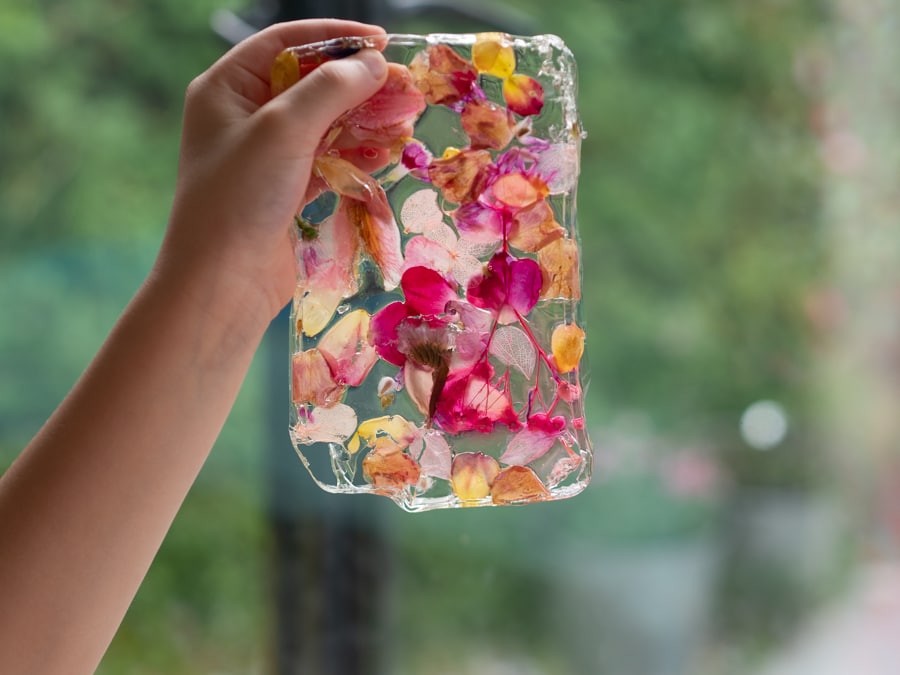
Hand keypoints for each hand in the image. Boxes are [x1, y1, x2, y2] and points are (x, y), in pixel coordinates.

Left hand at [159, 19, 387, 329]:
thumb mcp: (284, 129)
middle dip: (358, 84)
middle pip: (310, 83)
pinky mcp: (286, 190)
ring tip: (403, 122)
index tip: (382, 43)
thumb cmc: (240, 198)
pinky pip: (327, 159)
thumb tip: (374, 63)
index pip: (286, 43)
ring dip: (363, 121)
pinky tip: (383, 154)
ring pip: (324, 123)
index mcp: (226, 88)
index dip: (335, 39)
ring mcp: (266, 156)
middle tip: (405, 87)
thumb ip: (331, 88)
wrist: (223, 284)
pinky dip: (355, 155)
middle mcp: (243, 116)